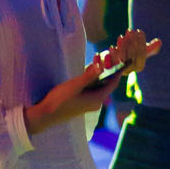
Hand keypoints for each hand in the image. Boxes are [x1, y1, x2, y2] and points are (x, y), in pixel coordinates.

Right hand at [26, 32, 160, 134]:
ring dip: (100, 71)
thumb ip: (89, 76)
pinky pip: (92, 87)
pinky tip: (91, 67)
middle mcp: (96, 101)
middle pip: (107, 82)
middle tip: (111, 53)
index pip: (113, 82)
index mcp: (97, 99)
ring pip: (99, 84)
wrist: (45, 115)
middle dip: (110, 68)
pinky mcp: (82, 101)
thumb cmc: (60, 100)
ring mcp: (89, 102)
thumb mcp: (74, 85)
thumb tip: (102, 66)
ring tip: (101, 56)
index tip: (124, 57)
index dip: (118, 69)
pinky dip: (93, 77)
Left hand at [97, 28, 161, 79]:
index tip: (140, 31)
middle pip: (131, 58)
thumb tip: (159, 42)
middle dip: (131, 43)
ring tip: (122, 37)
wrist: (110, 60)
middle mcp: (128, 71)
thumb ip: (149, 47)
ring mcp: (117, 71)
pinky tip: (112, 46)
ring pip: (120, 61)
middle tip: (131, 30)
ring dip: (122, 47)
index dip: (141, 43)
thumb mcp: (139, 50)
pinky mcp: (106, 70)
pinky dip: (112, 55)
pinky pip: (108, 65)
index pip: (141, 56)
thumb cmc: (128, 53)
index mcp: (138, 67)